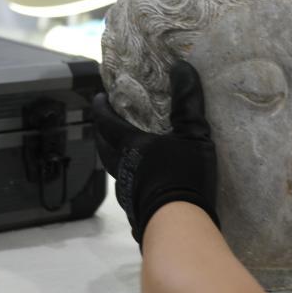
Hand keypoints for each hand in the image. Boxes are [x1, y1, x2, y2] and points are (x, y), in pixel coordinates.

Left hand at [92, 60, 217, 244]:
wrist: (179, 225)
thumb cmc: (182, 176)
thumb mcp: (192, 134)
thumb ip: (188, 101)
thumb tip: (182, 67)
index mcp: (130, 146)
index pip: (107, 122)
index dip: (101, 107)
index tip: (98, 96)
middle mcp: (122, 168)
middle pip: (102, 146)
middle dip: (102, 130)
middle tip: (108, 120)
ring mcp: (128, 192)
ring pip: (114, 168)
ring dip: (115, 154)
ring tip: (128, 147)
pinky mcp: (138, 210)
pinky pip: (128, 186)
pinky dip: (131, 175)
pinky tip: (146, 178)